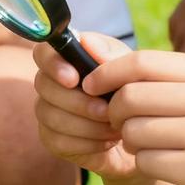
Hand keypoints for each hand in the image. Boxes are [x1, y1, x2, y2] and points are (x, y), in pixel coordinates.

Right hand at [32, 32, 143, 182]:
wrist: (141, 138)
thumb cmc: (132, 97)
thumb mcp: (131, 73)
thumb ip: (111, 55)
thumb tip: (86, 42)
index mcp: (68, 59)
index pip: (43, 52)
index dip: (52, 64)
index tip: (73, 78)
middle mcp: (51, 82)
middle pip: (44, 85)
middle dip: (78, 101)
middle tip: (106, 110)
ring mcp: (47, 110)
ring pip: (50, 114)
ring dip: (86, 124)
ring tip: (114, 127)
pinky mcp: (51, 138)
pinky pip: (57, 139)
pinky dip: (86, 142)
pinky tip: (106, 141)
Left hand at [86, 48, 184, 184]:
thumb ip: (156, 74)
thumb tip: (89, 44)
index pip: (141, 62)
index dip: (106, 73)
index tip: (90, 86)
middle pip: (130, 96)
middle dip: (115, 112)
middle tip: (124, 124)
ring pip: (133, 130)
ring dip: (131, 141)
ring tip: (152, 145)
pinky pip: (145, 161)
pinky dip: (147, 165)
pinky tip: (168, 165)